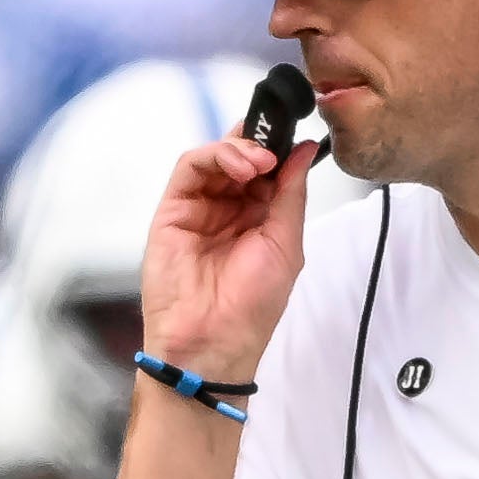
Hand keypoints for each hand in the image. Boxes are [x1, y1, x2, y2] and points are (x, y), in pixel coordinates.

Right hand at [140, 125, 318, 387]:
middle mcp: (229, 209)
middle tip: (277, 142)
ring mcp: (200, 207)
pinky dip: (216, 156)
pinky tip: (241, 167)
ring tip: (260, 162)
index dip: (282, 149)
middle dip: (261, 142)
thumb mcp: (287, 243)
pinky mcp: (173, 208)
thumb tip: (306, 149)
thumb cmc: (252, 306)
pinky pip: (190, 167)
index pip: (269, 169)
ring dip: (241, 149)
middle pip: (241, 155)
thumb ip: (291, 192)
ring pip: (216, 156)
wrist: (213, 340)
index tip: (298, 138)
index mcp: (260, 218)